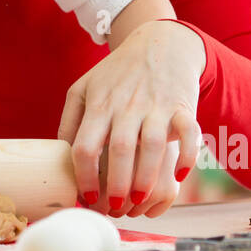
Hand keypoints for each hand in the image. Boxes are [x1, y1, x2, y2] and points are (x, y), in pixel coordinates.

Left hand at [58, 19, 203, 217]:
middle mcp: (126, 106)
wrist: (159, 43)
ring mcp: (156, 106)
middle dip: (115, 184)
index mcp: (99, 104)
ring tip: (139, 200)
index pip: (84, 146)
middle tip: (113, 207)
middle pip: (119, 150)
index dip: (83, 176)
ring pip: (152, 146)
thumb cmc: (116, 73)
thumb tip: (61, 158)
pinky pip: (189, 133)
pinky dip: (188, 156)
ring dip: (146, 177)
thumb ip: (69, 122)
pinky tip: (180, 176)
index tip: (87, 197)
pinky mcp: (183, 107)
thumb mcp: (84, 88)